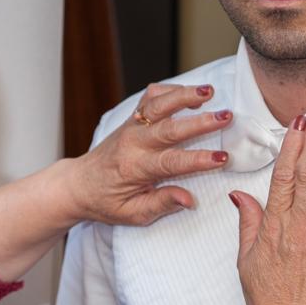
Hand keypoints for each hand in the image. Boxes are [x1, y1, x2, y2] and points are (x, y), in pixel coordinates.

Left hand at [71, 83, 230, 225]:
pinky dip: (170, 90)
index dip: (198, 160)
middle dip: (199, 122)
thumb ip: (161, 204)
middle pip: (169, 127)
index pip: (171, 162)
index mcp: (134, 169)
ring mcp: (131, 126)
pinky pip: (150, 96)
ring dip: (184, 95)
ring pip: (158, 103)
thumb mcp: (133, 214)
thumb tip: (190, 200)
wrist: (78, 183)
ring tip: (210, 91)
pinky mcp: (132, 118)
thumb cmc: (107, 202)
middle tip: (226, 117)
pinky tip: (191, 93)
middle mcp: (133, 143)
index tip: (222, 158)